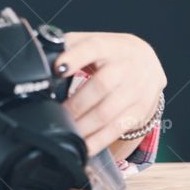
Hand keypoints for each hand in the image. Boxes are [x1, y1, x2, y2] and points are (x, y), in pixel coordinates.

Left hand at [52, 32, 165, 156]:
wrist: (149, 63)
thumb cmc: (113, 53)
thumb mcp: (95, 41)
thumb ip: (70, 46)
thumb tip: (41, 55)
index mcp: (110, 46)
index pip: (93, 47)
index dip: (75, 57)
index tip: (58, 68)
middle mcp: (125, 67)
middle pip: (101, 86)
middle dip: (75, 104)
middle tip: (57, 114)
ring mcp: (135, 90)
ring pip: (108, 111)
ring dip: (84, 126)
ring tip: (66, 131)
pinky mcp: (139, 111)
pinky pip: (117, 129)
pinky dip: (98, 141)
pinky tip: (84, 147)